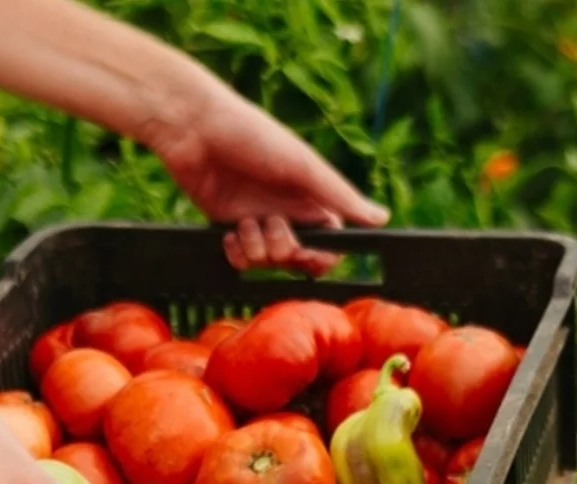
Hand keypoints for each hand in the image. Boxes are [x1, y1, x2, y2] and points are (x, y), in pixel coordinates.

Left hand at [145, 90, 389, 274]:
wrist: (193, 129)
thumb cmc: (252, 135)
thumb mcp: (302, 165)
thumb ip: (341, 196)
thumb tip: (383, 218)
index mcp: (310, 196)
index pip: (330, 241)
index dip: (322, 255)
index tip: (308, 252)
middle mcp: (286, 211)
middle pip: (298, 257)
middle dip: (285, 250)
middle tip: (272, 226)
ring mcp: (256, 220)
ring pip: (267, 262)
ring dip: (257, 247)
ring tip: (244, 222)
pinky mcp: (227, 227)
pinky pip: (240, 260)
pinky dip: (236, 252)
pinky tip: (229, 233)